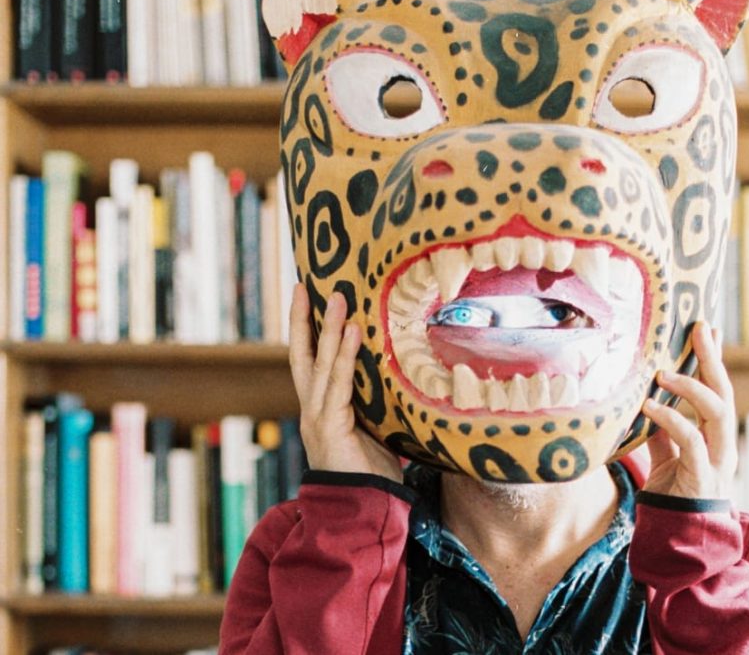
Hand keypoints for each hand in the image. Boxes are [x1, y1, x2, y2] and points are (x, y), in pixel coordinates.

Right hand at [289, 284, 401, 481]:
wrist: (363, 510)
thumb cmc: (373, 473)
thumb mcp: (376, 430)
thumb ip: (377, 404)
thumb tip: (400, 378)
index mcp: (321, 409)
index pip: (310, 363)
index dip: (307, 332)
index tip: (307, 300)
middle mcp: (313, 409)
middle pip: (301, 356)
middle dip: (302, 320)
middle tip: (304, 285)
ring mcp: (318, 416)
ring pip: (319, 363)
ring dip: (328, 328)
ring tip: (336, 297)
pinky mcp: (330, 425)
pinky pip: (338, 383)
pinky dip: (344, 355)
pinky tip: (352, 331)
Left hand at [641, 321, 736, 499]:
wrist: (679, 542)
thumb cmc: (674, 498)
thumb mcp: (665, 458)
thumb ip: (661, 433)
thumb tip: (647, 402)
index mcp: (715, 438)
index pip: (718, 390)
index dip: (714, 360)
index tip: (707, 329)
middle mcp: (722, 445)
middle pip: (724, 393)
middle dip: (713, 359)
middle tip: (699, 330)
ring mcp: (717, 461)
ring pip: (716, 412)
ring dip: (691, 387)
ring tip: (661, 373)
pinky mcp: (702, 476)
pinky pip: (691, 440)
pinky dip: (670, 419)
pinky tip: (650, 406)